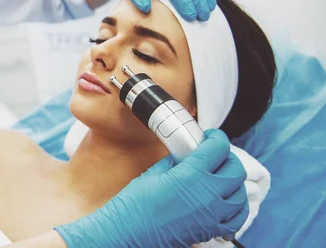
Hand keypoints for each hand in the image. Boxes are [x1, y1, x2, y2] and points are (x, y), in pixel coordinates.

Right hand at [55, 129, 248, 247]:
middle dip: (228, 158)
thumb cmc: (136, 204)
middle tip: (216, 154)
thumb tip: (185, 155)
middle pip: (236, 170)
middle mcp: (208, 195)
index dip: (217, 138)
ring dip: (234, 183)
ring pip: (240, 195)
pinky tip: (225, 201)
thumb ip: (176, 162)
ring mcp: (212, 215)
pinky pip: (236, 219)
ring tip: (221, 177)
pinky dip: (235, 208)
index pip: (219, 149)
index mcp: (191, 175)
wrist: (129, 234)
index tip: (211, 136)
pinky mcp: (210, 230)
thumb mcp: (155, 173)